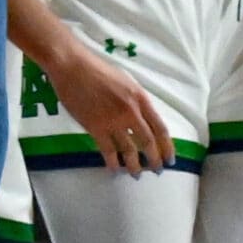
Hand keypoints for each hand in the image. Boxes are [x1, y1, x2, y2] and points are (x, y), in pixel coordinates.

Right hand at [42, 37, 173, 173]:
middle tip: (157, 171)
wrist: (73, 67)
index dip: (167, 146)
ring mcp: (113, 121)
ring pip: (129, 150)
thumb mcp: (127, 82)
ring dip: (134, 165)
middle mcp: (131, 112)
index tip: (170, 158)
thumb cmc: (99, 70)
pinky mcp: (95, 127)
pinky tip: (115, 170)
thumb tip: (143, 119)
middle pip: (148, 142)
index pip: (160, 128)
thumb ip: (137, 101)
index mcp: (141, 99)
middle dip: (155, 160)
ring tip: (137, 175)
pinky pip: (108, 150)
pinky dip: (113, 163)